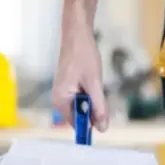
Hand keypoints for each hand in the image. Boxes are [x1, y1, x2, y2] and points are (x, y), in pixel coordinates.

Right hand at [52, 15, 108, 131]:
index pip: (76, 124)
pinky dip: (91, 95)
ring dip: (93, 102)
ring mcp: (63, 93)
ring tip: (96, 86)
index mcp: (60, 101)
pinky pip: (81, 99)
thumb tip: (102, 128)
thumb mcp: (94, 84)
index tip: (104, 123)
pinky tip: (94, 83)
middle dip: (93, 112)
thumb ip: (99, 107)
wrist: (77, 35)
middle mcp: (59, 99)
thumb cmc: (83, 57)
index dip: (90, 125)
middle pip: (79, 116)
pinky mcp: (69, 87)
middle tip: (102, 97)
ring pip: (82, 107)